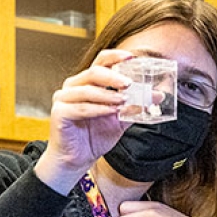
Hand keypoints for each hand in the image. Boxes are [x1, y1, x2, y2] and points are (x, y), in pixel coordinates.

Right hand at [33, 50, 134, 194]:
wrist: (77, 160)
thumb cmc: (94, 137)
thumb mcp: (120, 120)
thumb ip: (135, 106)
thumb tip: (157, 96)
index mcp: (87, 82)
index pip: (101, 62)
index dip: (116, 56)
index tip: (132, 57)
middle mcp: (73, 86)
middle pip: (94, 72)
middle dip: (114, 77)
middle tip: (129, 84)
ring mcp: (63, 98)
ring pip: (87, 90)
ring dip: (108, 95)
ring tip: (123, 101)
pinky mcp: (59, 113)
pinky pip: (80, 108)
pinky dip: (98, 109)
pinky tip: (111, 111)